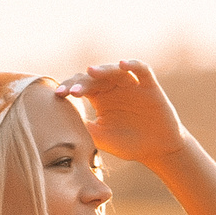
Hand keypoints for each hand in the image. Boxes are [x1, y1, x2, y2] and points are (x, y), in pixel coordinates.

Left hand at [54, 60, 189, 166]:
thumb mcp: (102, 138)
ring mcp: (131, 84)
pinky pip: (141, 69)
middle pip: (95, 77)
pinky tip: (122, 64)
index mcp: (99, 98)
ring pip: (115, 70)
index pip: (81, 87)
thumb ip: (85, 128)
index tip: (58, 95)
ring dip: (103, 70)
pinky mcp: (149, 85)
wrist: (157, 150)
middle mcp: (114, 88)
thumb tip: (61, 122)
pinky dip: (132, 65)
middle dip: (82, 82)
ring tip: (90, 71)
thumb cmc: (128, 144)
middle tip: (72, 91)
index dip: (70, 88)